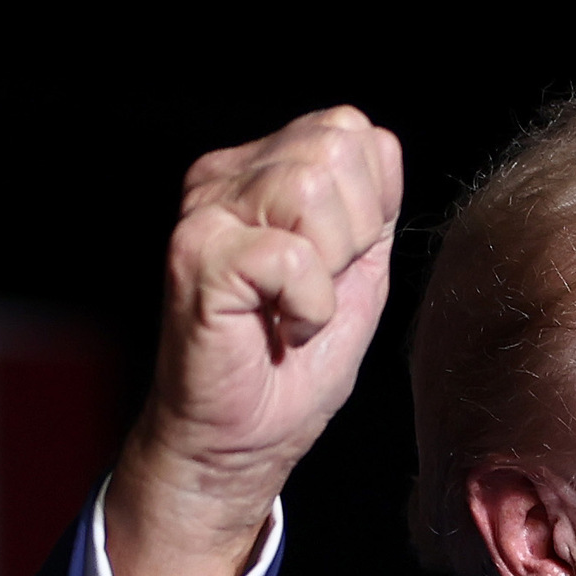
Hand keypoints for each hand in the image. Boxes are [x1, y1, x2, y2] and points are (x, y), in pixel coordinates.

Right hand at [105, 107, 404, 575]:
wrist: (235, 445)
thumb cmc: (288, 369)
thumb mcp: (355, 273)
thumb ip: (368, 208)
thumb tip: (378, 153)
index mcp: (259, 169)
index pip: (353, 130)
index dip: (371, 203)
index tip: (335, 268)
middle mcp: (223, 177)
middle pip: (336, 146)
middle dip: (352, 233)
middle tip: (313, 292)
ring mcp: (204, 213)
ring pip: (312, 188)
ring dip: (327, 269)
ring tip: (294, 310)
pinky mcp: (196, 256)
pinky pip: (291, 255)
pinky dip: (308, 306)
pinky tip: (282, 330)